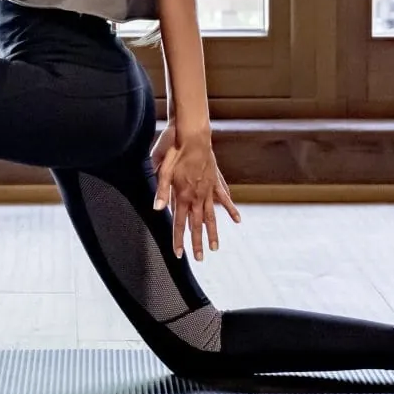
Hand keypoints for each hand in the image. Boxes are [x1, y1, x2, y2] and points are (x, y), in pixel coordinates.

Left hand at [149, 120, 241, 260]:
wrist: (193, 133)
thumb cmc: (174, 149)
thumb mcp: (162, 169)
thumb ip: (161, 190)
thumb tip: (157, 209)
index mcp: (183, 194)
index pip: (179, 223)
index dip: (178, 240)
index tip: (179, 255)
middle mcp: (197, 195)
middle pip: (197, 225)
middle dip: (197, 243)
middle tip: (200, 259)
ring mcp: (208, 189)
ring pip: (212, 216)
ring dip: (213, 233)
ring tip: (215, 248)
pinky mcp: (216, 180)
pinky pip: (224, 198)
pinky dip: (230, 209)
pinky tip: (236, 220)